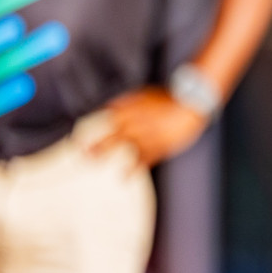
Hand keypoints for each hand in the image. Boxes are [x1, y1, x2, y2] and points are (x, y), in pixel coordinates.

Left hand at [90, 87, 209, 167]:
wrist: (193, 102)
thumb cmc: (168, 98)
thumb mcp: (143, 95)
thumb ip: (125, 104)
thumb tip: (107, 110)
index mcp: (133, 109)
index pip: (105, 121)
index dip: (91, 131)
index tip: (78, 140)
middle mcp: (138, 123)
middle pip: (111, 136)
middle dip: (95, 146)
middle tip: (82, 154)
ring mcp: (149, 135)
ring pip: (124, 148)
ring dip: (107, 155)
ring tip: (93, 162)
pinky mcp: (161, 146)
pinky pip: (144, 159)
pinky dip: (133, 169)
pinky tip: (123, 177)